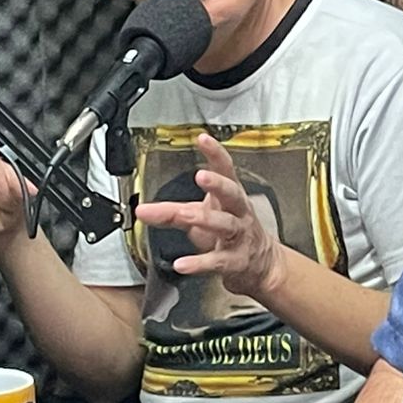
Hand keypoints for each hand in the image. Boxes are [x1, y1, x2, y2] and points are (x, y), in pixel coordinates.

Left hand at [134, 133, 287, 300]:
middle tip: (202, 176)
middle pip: (232, 194)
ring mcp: (239, 236)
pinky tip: (182, 264)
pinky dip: (200, 263)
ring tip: (185, 215)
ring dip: (206, 219)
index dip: (216, 153)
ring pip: (225, 225)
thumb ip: (170, 213)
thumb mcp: (200, 217)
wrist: (260, 263)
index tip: (203, 138)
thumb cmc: (229, 233)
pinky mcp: (236, 260)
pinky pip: (218, 260)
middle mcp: (238, 212)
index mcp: (229, 197)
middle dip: (219, 185)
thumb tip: (142, 210)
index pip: (226, 170)